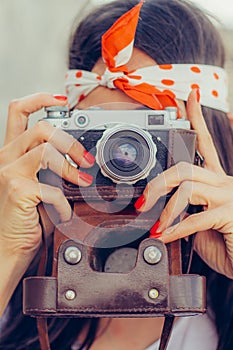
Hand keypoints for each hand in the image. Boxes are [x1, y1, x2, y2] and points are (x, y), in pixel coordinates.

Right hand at [0, 93, 94, 314]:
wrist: (7, 249)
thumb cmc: (25, 219)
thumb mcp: (41, 187)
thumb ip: (54, 170)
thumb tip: (81, 161)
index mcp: (12, 153)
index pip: (19, 111)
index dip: (40, 98)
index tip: (60, 99)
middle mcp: (7, 158)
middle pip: (41, 127)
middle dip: (71, 140)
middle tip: (85, 158)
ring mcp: (9, 173)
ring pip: (46, 150)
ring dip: (71, 166)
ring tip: (82, 181)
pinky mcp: (17, 191)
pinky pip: (52, 187)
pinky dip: (65, 202)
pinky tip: (64, 213)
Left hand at [135, 89, 232, 277]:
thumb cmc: (225, 242)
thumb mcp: (199, 222)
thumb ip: (185, 209)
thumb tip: (164, 208)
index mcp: (217, 181)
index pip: (205, 143)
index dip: (196, 118)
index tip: (188, 97)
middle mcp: (224, 183)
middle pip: (185, 167)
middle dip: (158, 183)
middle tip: (144, 200)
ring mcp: (229, 197)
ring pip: (187, 187)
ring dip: (166, 209)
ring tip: (157, 225)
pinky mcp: (230, 215)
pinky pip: (195, 218)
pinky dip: (176, 229)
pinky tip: (166, 236)